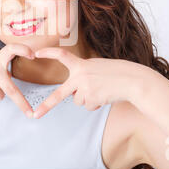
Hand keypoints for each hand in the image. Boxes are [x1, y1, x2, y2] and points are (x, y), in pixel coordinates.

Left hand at [32, 47, 147, 118]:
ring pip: (78, 101)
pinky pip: (88, 106)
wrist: (132, 80)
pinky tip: (105, 95)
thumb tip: (74, 93)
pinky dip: (96, 104)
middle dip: (47, 105)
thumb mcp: (96, 66)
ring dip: (88, 98)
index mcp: (81, 64)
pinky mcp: (92, 99)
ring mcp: (85, 89)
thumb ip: (82, 74)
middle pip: (60, 94)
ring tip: (101, 90)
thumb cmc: (116, 72)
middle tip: (36, 114)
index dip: (48, 53)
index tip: (36, 53)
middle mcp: (80, 76)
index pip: (62, 55)